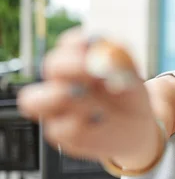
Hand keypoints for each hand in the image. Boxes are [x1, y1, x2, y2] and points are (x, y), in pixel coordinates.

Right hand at [17, 31, 155, 161]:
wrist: (138, 127)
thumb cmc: (129, 97)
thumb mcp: (131, 75)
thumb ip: (120, 59)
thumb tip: (105, 51)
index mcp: (78, 61)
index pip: (68, 45)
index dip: (78, 44)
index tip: (96, 49)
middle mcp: (62, 81)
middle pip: (50, 66)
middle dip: (69, 66)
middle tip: (92, 73)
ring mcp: (57, 108)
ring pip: (33, 101)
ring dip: (59, 96)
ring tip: (85, 97)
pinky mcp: (61, 134)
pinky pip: (57, 129)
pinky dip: (77, 124)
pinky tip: (98, 121)